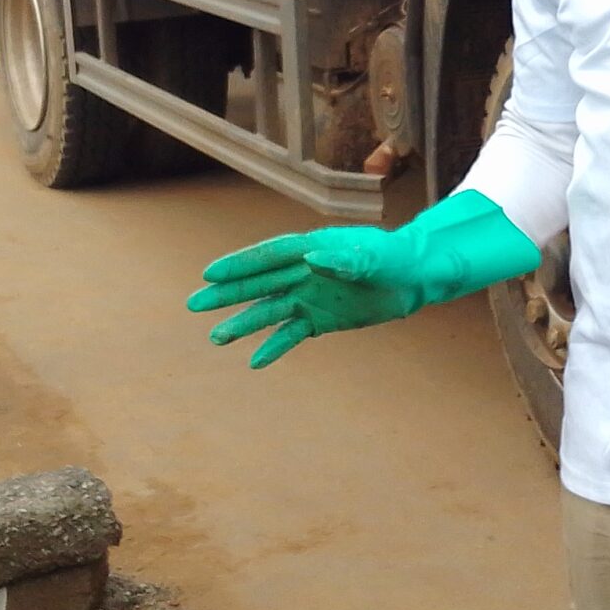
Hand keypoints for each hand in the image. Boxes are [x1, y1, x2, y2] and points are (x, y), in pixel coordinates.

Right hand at [187, 191, 539, 368]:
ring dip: (243, 323)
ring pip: (269, 311)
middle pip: (259, 283)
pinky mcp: (319, 319)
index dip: (239, 264)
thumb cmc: (395, 257)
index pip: (269, 255)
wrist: (414, 277)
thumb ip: (346, 258)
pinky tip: (254, 362)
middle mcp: (304, 272)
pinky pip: (291, 334)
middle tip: (194, 304)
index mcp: (312, 248)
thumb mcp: (376, 256)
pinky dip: (274, 347)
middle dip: (227, 293)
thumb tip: (315, 258)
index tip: (209, 273)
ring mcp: (309, 296)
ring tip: (216, 338)